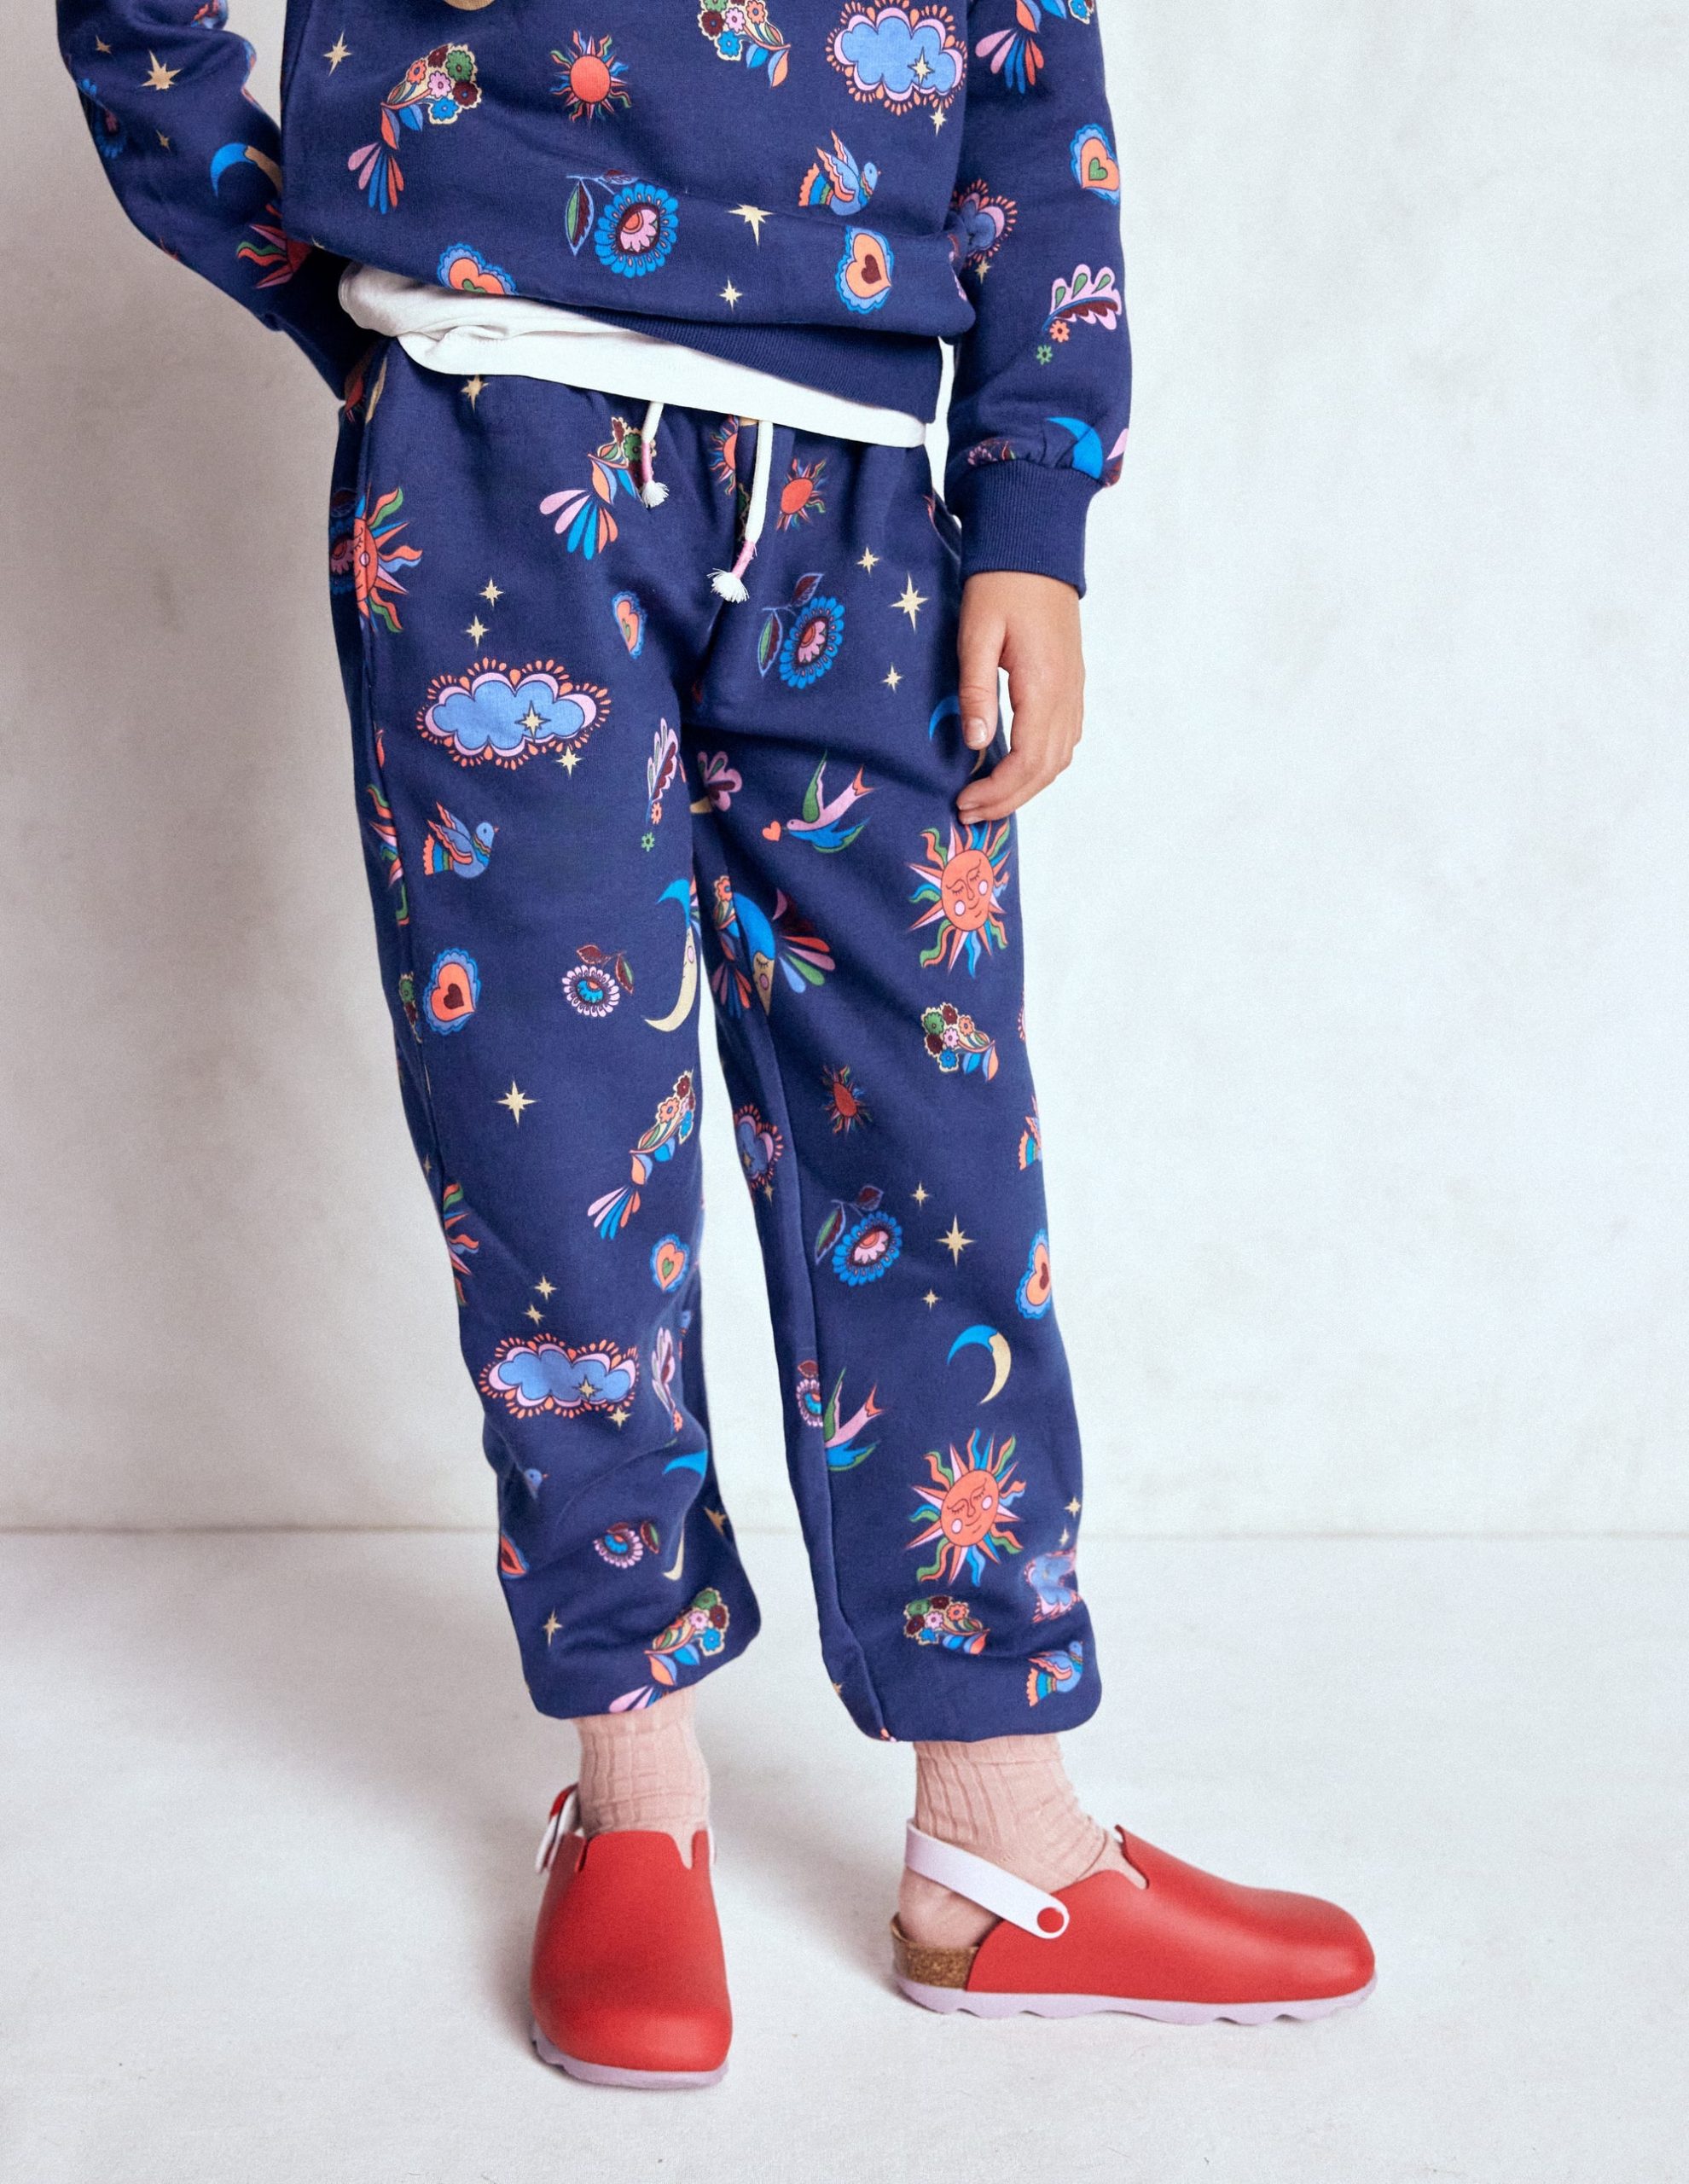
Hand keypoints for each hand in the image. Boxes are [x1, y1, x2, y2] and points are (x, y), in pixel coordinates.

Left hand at [955, 571, 1084, 823]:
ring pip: (1059, 758)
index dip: (997, 790)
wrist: (1035, 547)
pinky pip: (1064, 739)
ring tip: (989, 800)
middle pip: (1046, 769)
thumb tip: (978, 746)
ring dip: (1026, 787)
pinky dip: (1041, 765)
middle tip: (970, 813)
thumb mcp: (977, 634)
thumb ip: (976, 690)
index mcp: (1044, 685)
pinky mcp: (1071, 683)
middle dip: (1008, 799)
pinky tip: (1014, 769)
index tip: (964, 801)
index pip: (1028, 760)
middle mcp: (1067, 694)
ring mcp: (1074, 690)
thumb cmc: (1000, 585)